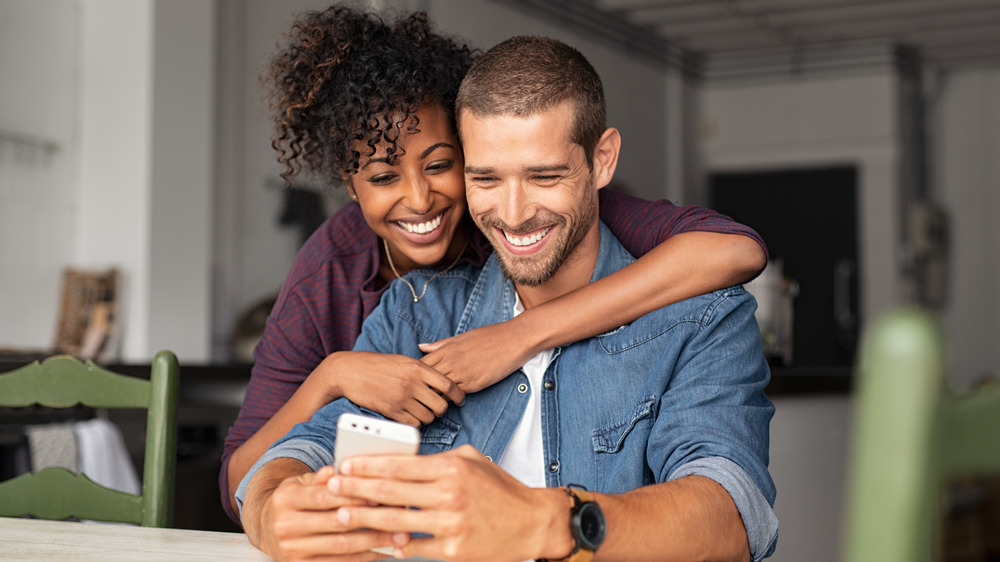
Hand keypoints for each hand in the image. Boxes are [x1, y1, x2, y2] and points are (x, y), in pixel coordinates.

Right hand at [253, 464, 407, 560]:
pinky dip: (363, 557)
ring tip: (398, 536)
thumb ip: (322, 477)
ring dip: (374, 542)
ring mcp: (291, 549)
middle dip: (371, 519)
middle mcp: (285, 525)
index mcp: (286, 498)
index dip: (354, 496)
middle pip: (336, 523)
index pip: (324, 497)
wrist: (266, 527)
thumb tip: (338, 470)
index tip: (380, 495)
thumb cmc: (293, 501)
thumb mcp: (302, 482)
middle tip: (398, 516)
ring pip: (341, 546)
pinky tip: (381, 550)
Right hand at [315, 351, 465, 426]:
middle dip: (441, 408)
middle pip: (441, 405)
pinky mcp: (391, 411)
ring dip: (428, 417)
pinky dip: (415, 423)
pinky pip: (413, 424)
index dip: (458, 395)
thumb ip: (422, 370)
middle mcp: (412, 383)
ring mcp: (402, 398)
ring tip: (422, 411)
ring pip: (429, 417)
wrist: (350, 371)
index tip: (459, 399)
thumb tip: (441, 383)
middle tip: (436, 407)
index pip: (448, 385)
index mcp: (418, 368)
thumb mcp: (403, 361)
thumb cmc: (378, 365)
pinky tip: (411, 416)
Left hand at [328, 445, 572, 560]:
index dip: (368, 465)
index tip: (345, 465)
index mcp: (452, 468)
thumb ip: (437, 460)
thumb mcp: (472, 460)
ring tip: (343, 514)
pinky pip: (414, 548)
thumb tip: (402, 461)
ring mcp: (451, 525)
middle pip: (391, 492)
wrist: (533, 523)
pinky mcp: (453, 551)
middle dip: (356, 489)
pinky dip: (394, 545)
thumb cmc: (501, 489)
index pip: (400, 465)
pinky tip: (376, 541)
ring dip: (365, 518)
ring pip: (396, 521)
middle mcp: (450, 494)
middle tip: (332, 487)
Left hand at [419, 320, 535, 392]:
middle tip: (420, 396)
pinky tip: (452, 401)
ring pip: (439, 390)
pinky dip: (452, 399)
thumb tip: (421, 347)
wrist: (513, 339)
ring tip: (434, 402)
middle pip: (426, 380)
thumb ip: (441, 345)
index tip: (417, 381)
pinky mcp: (474, 384)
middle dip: (422, 389)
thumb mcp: (462, 337)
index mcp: (446, 349)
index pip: (421, 366)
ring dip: (435, 397)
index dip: (416, 375)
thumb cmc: (489, 336)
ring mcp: (462, 373)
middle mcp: (451, 362)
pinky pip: (456, 395)